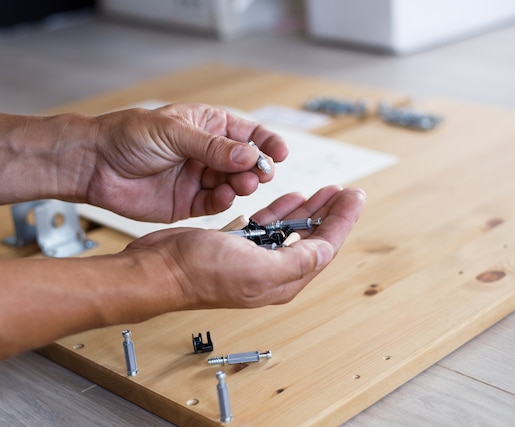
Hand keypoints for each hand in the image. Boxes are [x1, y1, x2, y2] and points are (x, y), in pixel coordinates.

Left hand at [86, 103, 288, 222]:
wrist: (95, 165)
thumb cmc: (127, 136)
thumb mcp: (174, 132)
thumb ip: (212, 147)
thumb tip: (249, 154)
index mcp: (207, 127)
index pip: (247, 133)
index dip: (266, 142)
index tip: (280, 153)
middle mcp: (207, 154)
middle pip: (245, 162)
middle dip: (257, 168)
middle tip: (260, 173)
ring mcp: (198, 178)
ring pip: (234, 184)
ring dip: (243, 185)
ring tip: (242, 184)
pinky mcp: (188, 203)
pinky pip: (215, 204)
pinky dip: (224, 201)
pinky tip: (225, 196)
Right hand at [123, 186, 365, 309]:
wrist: (160, 269)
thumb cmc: (200, 271)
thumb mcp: (257, 268)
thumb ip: (297, 261)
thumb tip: (327, 251)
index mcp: (282, 280)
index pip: (325, 247)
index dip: (342, 220)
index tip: (354, 197)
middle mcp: (272, 272)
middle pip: (312, 238)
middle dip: (330, 213)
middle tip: (343, 191)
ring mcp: (254, 259)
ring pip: (291, 231)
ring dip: (307, 210)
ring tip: (323, 191)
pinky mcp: (236, 246)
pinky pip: (267, 226)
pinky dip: (280, 211)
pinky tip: (288, 199)